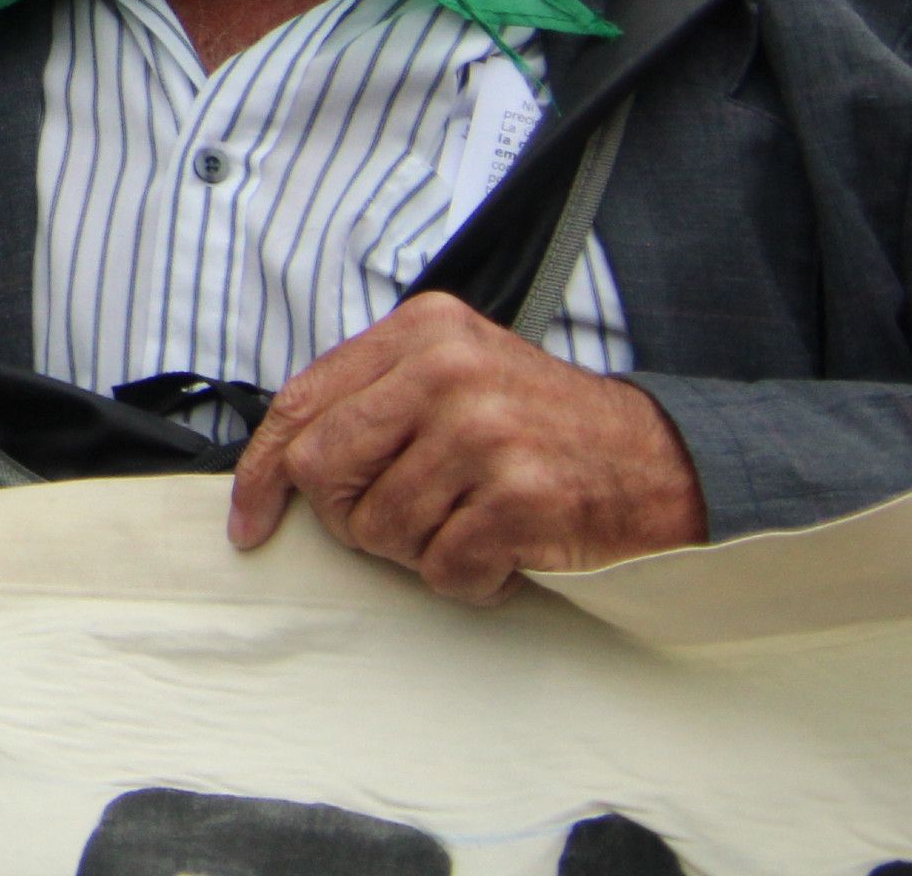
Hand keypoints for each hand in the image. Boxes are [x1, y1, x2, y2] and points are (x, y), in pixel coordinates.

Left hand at [227, 294, 708, 601]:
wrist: (661, 461)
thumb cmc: (542, 426)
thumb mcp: (456, 372)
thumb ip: (375, 396)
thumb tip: (282, 462)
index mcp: (421, 332)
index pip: (301, 404)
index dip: (263, 473)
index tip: (250, 521)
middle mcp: (446, 372)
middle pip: (324, 471)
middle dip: (348, 518)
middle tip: (398, 524)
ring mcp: (484, 434)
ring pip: (379, 529)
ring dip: (418, 551)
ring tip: (467, 526)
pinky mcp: (520, 498)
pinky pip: (443, 569)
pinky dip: (467, 579)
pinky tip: (501, 556)